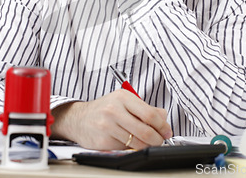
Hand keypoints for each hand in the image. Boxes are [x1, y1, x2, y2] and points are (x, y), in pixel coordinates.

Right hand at [51, 90, 172, 149]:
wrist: (78, 118)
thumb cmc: (104, 109)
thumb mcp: (124, 102)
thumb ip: (145, 108)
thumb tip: (163, 117)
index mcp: (123, 97)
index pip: (150, 114)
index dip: (162, 126)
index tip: (167, 131)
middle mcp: (114, 109)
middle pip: (145, 130)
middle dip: (157, 139)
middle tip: (160, 141)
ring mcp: (107, 125)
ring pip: (136, 142)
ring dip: (146, 146)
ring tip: (147, 143)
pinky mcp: (103, 140)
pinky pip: (125, 148)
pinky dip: (131, 148)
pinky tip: (130, 143)